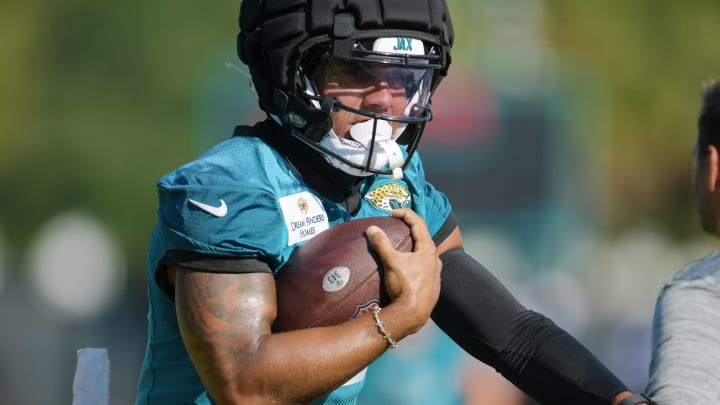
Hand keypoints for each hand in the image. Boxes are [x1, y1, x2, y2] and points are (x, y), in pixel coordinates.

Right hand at [366, 208, 441, 332]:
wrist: (413, 314)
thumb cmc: (405, 286)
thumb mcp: (391, 262)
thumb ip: (382, 243)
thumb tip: (372, 229)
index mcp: (428, 249)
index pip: (419, 223)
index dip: (405, 214)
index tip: (392, 213)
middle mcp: (435, 259)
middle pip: (424, 237)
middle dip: (410, 229)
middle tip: (397, 226)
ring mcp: (436, 273)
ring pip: (426, 254)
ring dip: (415, 247)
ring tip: (401, 248)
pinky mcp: (433, 286)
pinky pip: (425, 268)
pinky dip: (416, 262)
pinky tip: (408, 268)